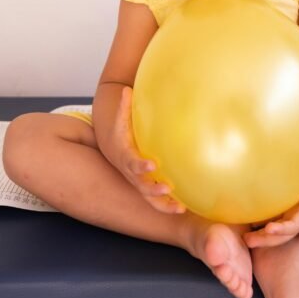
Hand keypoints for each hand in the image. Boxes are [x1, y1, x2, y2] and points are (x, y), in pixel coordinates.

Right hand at [106, 87, 184, 213]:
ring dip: (163, 204)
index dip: (141, 165)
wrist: (113, 151)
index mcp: (126, 158)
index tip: (152, 164)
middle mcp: (132, 174)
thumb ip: (124, 108)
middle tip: (167, 188)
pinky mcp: (147, 188)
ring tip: (179, 207)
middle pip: (141, 185)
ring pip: (149, 199)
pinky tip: (185, 208)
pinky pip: (157, 202)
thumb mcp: (120, 121)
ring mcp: (139, 184)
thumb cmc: (120, 135)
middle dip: (153, 188)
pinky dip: (168, 207)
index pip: (133, 163)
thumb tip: (127, 89)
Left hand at [244, 166, 298, 247]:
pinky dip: (255, 226)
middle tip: (249, 240)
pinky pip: (264, 222)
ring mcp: (286, 218)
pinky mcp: (277, 213)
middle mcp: (295, 220)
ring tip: (245, 239)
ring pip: (270, 232)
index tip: (270, 228)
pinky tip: (242, 225)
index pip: (294, 225)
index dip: (283, 229)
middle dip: (266, 239)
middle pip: (280, 235)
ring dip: (258, 237)